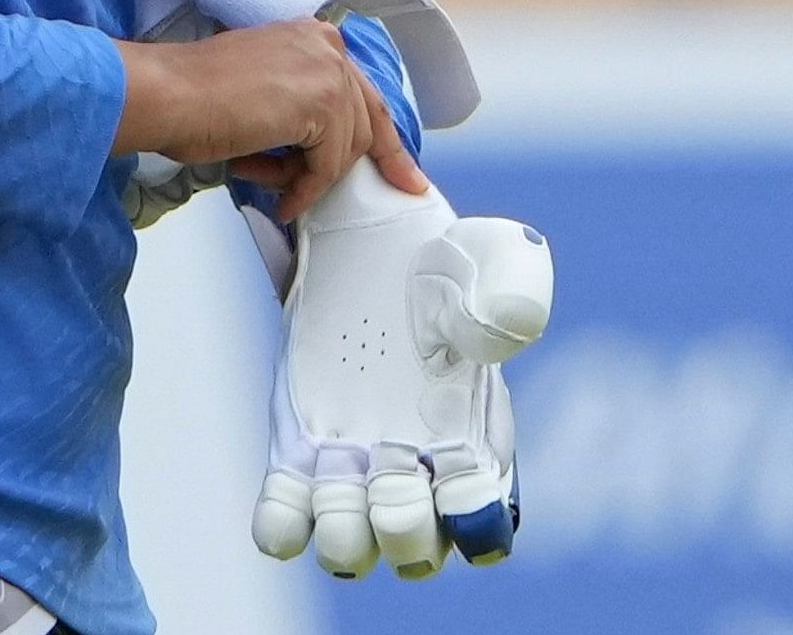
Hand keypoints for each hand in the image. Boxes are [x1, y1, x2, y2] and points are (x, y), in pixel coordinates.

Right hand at [112, 18, 429, 222]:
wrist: (167, 94)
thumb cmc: (191, 95)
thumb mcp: (260, 86)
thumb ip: (298, 101)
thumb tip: (323, 146)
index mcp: (311, 35)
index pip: (361, 91)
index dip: (382, 137)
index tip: (405, 170)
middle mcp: (325, 44)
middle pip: (367, 120)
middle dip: (366, 163)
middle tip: (373, 191)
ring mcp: (327, 70)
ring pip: (345, 147)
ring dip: (306, 176)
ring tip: (267, 179)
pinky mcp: (322, 103)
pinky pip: (327, 165)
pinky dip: (304, 188)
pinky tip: (281, 197)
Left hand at [251, 164, 553, 579]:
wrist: (370, 241)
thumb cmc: (444, 261)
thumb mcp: (491, 260)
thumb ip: (509, 298)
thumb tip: (495, 337)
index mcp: (477, 445)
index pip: (484, 528)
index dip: (472, 523)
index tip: (452, 476)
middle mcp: (419, 472)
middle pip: (414, 551)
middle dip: (402, 529)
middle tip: (388, 465)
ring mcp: (356, 467)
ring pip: (349, 547)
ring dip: (342, 534)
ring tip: (334, 480)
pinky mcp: (300, 450)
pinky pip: (286, 519)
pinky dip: (283, 524)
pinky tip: (290, 486)